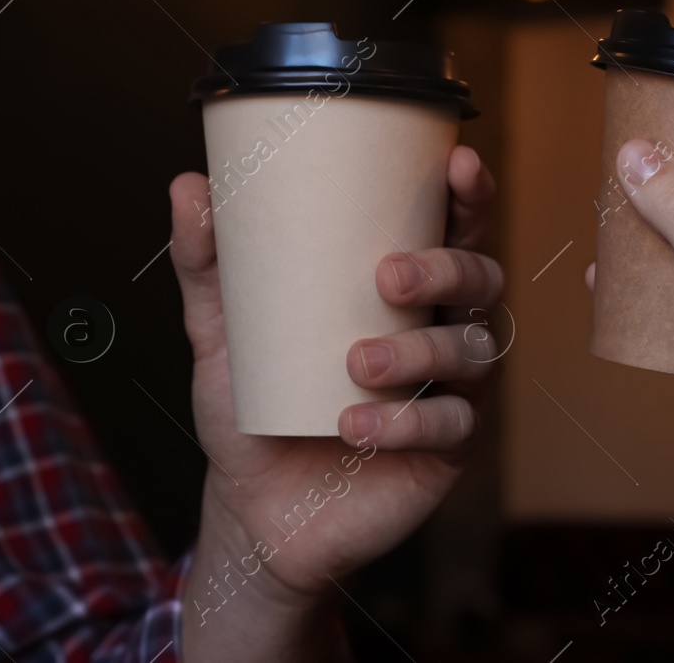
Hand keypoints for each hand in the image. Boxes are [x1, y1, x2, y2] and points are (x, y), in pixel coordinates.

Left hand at [167, 145, 502, 661]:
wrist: (255, 510)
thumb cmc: (255, 406)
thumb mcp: (222, 332)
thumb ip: (209, 265)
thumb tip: (189, 186)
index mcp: (408, 287)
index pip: (457, 228)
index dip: (470, 194)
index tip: (458, 164)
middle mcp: (443, 328)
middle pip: (483, 280)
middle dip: (447, 268)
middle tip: (388, 276)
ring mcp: (453, 390)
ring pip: (473, 351)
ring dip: (420, 350)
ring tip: (357, 364)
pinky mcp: (450, 449)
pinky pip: (450, 425)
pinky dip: (406, 422)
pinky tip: (356, 426)